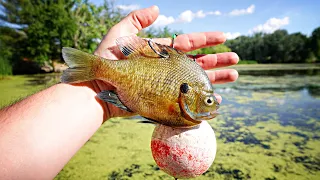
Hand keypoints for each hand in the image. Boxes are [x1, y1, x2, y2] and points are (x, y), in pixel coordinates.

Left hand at [87, 5, 238, 120]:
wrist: (97, 87)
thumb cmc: (106, 60)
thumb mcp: (119, 34)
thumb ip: (136, 20)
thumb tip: (157, 9)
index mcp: (161, 51)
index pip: (188, 43)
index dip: (205, 39)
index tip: (223, 37)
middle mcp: (167, 67)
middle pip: (197, 61)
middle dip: (218, 59)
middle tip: (236, 58)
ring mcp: (166, 83)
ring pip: (196, 79)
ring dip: (216, 77)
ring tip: (235, 74)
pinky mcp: (164, 97)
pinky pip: (187, 98)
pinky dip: (202, 98)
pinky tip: (216, 97)